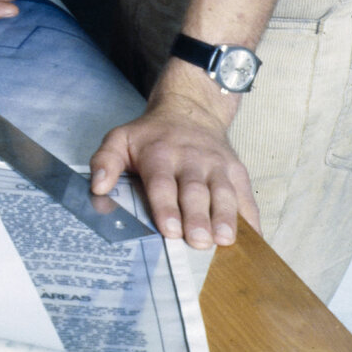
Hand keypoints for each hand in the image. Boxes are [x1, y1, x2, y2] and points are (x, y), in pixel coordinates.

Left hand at [88, 68, 261, 248]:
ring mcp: (217, 165)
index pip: (162, 182)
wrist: (191, 111)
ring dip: (225, 218)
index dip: (165, 206)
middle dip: (197, 217)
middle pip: (195, 191)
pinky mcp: (237, 172)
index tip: (168, 228)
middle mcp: (191, 159)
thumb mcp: (120, 139)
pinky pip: (246, 196)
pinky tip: (254, 239)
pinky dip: (251, 218)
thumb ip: (105, 161)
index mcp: (160, 154)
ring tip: (224, 240)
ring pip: (223, 193)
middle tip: (197, 240)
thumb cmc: (151, 135)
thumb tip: (98, 186)